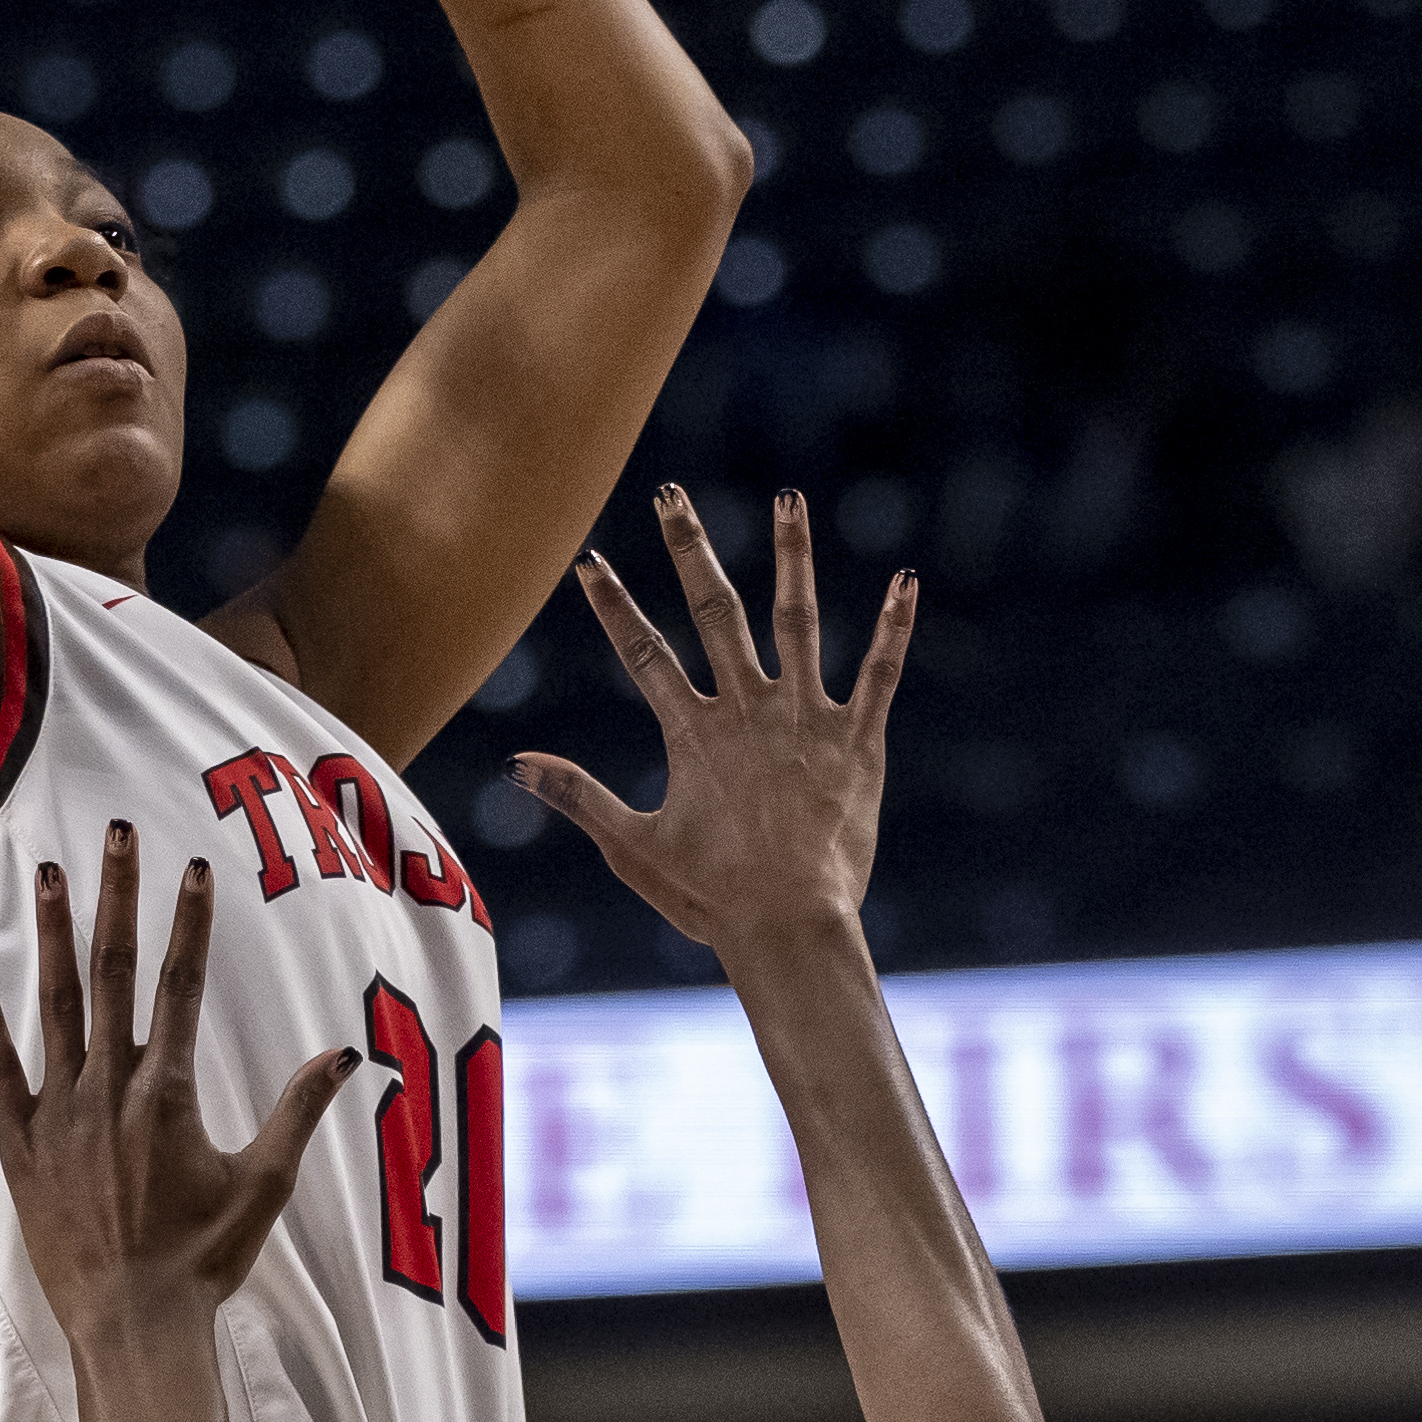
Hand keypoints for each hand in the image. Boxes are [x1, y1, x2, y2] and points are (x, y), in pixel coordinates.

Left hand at [0, 821, 350, 1343]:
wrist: (132, 1322)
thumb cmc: (204, 1259)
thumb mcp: (264, 1185)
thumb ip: (298, 1112)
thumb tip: (345, 1056)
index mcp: (167, 1093)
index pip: (181, 986)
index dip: (189, 922)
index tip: (193, 867)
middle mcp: (109, 1089)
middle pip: (113, 973)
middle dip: (116, 898)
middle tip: (114, 833)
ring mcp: (61, 1114)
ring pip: (53, 1005)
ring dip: (50, 935)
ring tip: (44, 873)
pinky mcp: (24, 1145)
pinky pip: (0, 1069)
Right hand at [518, 486, 915, 971]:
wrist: (790, 926)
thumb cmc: (712, 897)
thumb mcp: (633, 848)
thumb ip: (579, 796)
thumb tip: (517, 764)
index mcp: (694, 733)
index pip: (644, 654)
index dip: (614, 607)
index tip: (591, 562)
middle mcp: (749, 710)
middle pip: (714, 613)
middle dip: (690, 550)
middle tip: (672, 496)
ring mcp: (806, 720)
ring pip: (797, 620)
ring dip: (792, 556)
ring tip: (789, 499)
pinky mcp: (857, 741)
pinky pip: (879, 672)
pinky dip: (893, 627)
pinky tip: (905, 581)